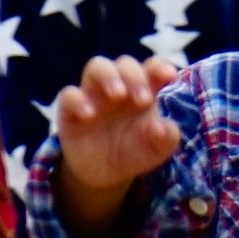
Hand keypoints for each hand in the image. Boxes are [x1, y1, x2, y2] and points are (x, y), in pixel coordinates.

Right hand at [55, 55, 183, 192]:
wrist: (104, 173)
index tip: (169, 75)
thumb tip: (165, 127)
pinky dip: (78, 100)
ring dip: (107, 76)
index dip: (160, 66)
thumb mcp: (154, 150)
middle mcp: (119, 86)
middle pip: (125, 64)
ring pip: (96, 67)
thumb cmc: (133, 151)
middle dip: (134, 76)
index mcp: (144, 90)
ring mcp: (94, 94)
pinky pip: (69, 95)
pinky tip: (89, 115)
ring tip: (117, 94)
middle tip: (143, 99)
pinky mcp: (71, 109)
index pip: (152, 68)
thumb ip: (166, 139)